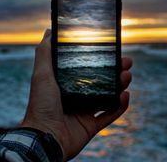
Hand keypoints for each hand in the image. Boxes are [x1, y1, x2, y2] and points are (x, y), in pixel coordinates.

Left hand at [21, 29, 131, 160]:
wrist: (43, 137)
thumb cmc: (40, 104)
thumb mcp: (41, 74)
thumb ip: (45, 52)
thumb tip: (49, 30)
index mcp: (68, 83)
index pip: (88, 67)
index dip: (101, 58)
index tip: (112, 48)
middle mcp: (78, 95)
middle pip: (102, 80)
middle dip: (116, 70)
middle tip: (126, 61)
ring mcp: (85, 110)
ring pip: (109, 95)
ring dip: (121, 85)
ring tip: (126, 76)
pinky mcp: (92, 125)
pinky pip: (111, 114)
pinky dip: (121, 106)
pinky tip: (125, 95)